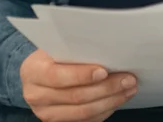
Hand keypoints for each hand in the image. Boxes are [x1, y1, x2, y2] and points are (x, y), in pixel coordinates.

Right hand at [20, 49, 136, 121]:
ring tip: (128, 89)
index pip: (57, 75)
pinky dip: (105, 111)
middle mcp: (36, 95)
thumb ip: (75, 49)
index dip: (82, 75)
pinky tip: (117, 99)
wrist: (39, 74)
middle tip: (128, 79)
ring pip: (83, 112)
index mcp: (33, 71)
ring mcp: (46, 113)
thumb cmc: (54, 56)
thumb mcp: (57, 47)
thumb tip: (109, 50)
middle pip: (75, 96)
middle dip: (106, 88)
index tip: (104, 71)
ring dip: (110, 101)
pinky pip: (86, 121)